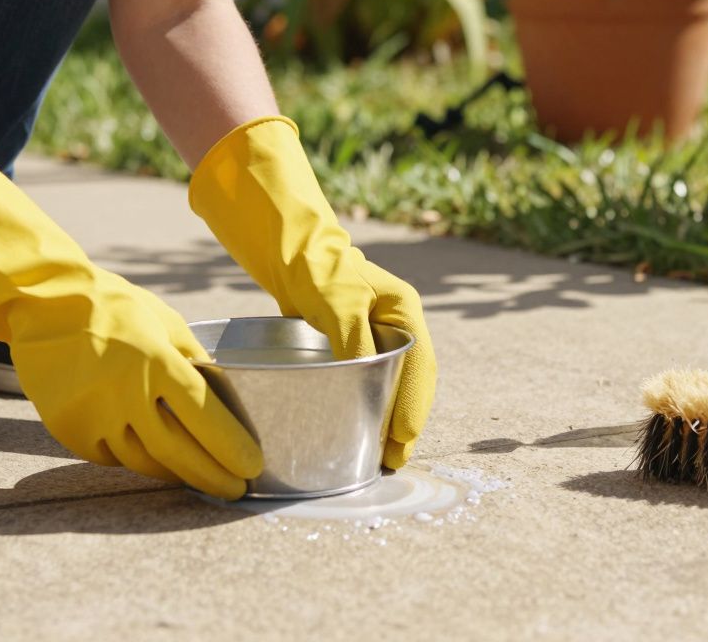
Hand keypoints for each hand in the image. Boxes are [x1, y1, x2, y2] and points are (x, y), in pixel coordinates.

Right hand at [0, 150, 261, 497]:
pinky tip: (154, 459)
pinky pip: (111, 457)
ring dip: (176, 473)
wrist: (45, 304)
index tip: (252, 467)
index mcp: (156, 361)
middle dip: (212, 476)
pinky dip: (135, 459)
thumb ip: (193, 361)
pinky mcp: (67, 428)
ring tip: (200, 476)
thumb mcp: (166, 323)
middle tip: (236, 489)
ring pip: (143, 462)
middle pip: (177, 452)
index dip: (231, 447)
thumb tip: (224, 399)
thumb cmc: (117, 308)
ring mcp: (92, 413)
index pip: (203, 416)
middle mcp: (123, 391)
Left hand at [189, 117, 436, 467]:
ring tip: (376, 454)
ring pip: (388, 383)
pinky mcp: (351, 342)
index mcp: (404, 312)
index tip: (401, 443)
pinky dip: (363, 405)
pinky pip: (364, 380)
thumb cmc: (315, 267)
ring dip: (384, 418)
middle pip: (408, 381)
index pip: (419, 368)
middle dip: (402, 422)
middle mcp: (396, 325)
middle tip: (390, 461)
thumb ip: (353, 341)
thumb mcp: (337, 302)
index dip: (413, 408)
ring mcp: (375, 333)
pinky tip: (353, 427)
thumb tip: (364, 387)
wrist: (288, 245)